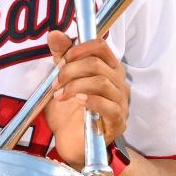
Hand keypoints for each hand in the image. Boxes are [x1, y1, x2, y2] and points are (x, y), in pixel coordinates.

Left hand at [42, 30, 129, 168]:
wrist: (70, 142)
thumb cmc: (69, 111)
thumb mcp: (61, 80)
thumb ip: (61, 56)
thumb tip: (54, 34)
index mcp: (108, 68)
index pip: (101, 46)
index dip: (79, 48)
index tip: (61, 60)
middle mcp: (118, 83)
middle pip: (97, 64)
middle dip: (71, 70)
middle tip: (55, 82)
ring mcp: (120, 102)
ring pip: (102, 82)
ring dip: (75, 85)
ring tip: (60, 95)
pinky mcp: (117, 122)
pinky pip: (108, 106)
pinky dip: (90, 100)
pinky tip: (76, 102)